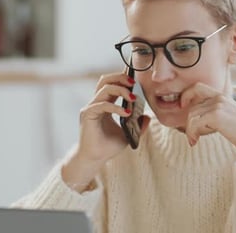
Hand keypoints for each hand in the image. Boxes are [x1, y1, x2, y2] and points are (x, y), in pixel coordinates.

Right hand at [62, 72, 148, 190]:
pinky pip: (102, 105)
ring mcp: (91, 108)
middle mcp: (96, 103)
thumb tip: (148, 117)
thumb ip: (138, 125)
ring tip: (134, 97)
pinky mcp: (87, 115)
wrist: (95, 159)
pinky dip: (116, 107)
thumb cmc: (108, 146)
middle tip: (134, 82)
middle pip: (105, 80)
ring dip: (121, 90)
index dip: (122, 78)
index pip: (112, 84)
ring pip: (104, 89)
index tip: (135, 76)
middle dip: (120, 78)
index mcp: (105, 104)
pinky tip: (127, 113)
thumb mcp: (128, 134)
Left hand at [180, 83, 235, 151]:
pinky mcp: (216, 115)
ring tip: (195, 139)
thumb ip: (213, 111)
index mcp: (222, 95)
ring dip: (191, 131)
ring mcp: (218, 105)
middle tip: (193, 136)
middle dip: (189, 124)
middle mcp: (219, 97)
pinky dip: (192, 134)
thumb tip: (193, 117)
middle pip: (192, 108)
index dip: (186, 95)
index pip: (198, 87)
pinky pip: (194, 124)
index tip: (183, 106)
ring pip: (192, 117)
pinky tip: (195, 142)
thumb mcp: (227, 115)